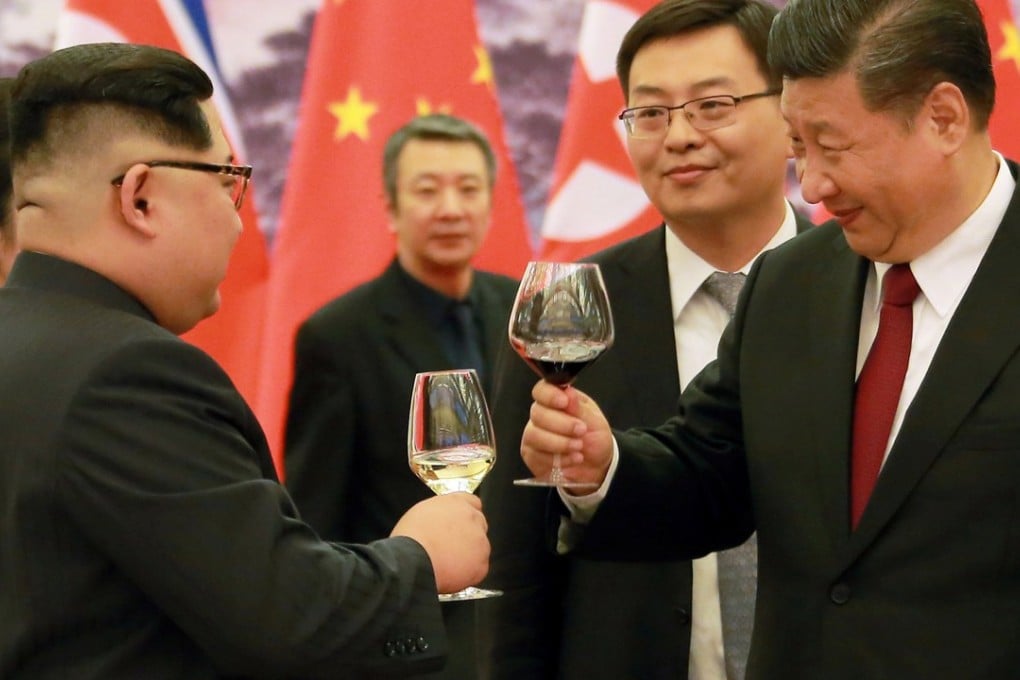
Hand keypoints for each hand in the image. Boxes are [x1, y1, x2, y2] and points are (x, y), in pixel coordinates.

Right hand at [391, 493, 489, 593]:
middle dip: (469, 535)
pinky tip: (451, 574)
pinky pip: (478, 569)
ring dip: (469, 554)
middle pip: (479, 524)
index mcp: (456, 502)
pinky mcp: (481, 563)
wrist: (413, 559)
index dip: (465, 515)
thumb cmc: (410, 537)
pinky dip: (468, 573)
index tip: (459, 525)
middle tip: (451, 547)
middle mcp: (472, 517)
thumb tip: (444, 520)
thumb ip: (440, 512)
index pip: (472, 502)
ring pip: (480, 547)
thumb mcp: (422, 511)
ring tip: (447, 563)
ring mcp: (480, 540)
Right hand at [521, 380, 613, 494]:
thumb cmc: (594, 439)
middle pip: (537, 413)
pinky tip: (573, 458)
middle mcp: (542, 416)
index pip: (542, 390)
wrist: (596, 465)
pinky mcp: (532, 455)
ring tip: (579, 446)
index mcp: (557, 400)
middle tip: (581, 430)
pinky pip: (537, 456)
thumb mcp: (595, 421)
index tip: (564, 402)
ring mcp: (534, 435)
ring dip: (560, 443)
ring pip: (535, 435)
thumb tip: (568, 392)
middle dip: (561, 424)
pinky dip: (559, 459)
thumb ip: (580, 408)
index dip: (550, 395)